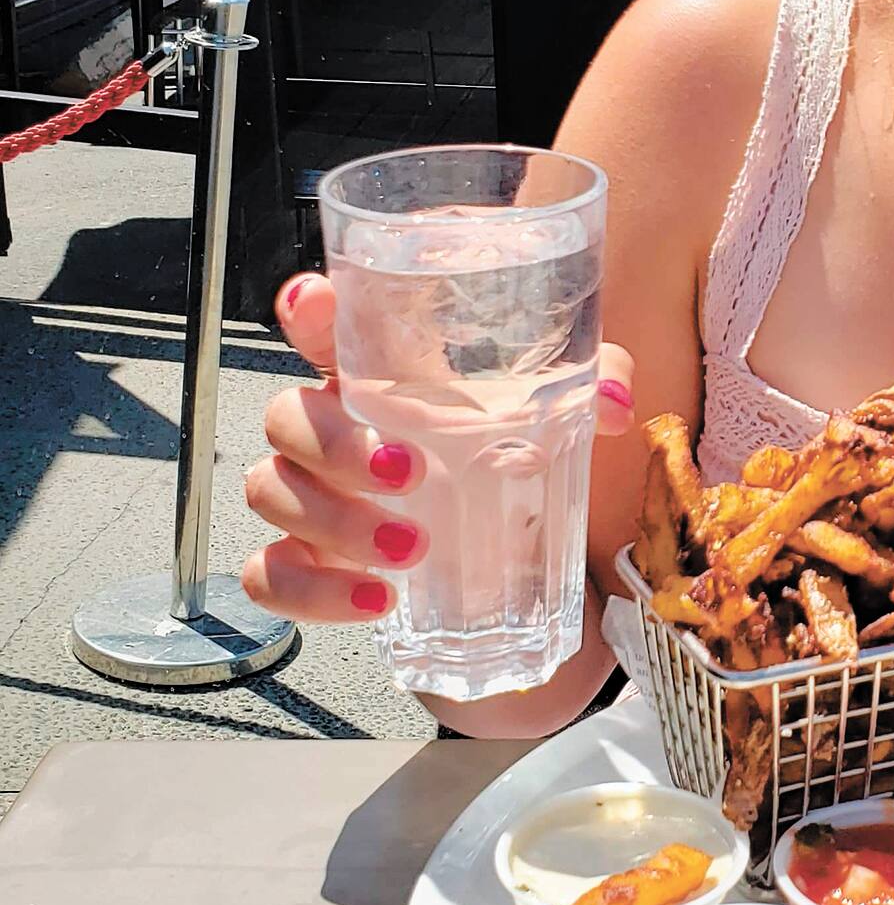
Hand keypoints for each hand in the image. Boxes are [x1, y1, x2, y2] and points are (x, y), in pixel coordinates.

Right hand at [240, 271, 636, 626]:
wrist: (520, 555)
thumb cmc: (517, 456)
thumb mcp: (559, 412)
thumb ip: (593, 384)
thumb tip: (612, 400)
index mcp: (380, 375)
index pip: (324, 325)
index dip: (306, 310)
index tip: (315, 305)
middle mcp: (334, 429)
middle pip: (284, 414)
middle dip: (333, 444)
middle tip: (408, 474)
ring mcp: (314, 498)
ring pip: (269, 491)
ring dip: (334, 522)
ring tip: (411, 551)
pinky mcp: (311, 566)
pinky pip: (271, 575)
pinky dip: (314, 592)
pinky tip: (375, 599)